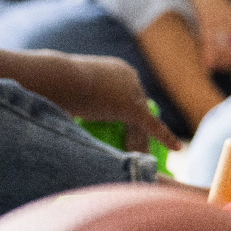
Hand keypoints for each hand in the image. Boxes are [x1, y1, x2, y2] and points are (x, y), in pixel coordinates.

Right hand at [51, 53, 182, 152]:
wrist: (56, 78)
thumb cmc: (53, 82)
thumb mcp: (66, 87)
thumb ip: (73, 96)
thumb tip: (60, 108)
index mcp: (117, 70)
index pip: (128, 95)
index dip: (127, 116)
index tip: (126, 129)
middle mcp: (130, 77)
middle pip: (138, 109)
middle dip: (136, 131)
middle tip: (136, 149)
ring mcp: (133, 91)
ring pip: (141, 122)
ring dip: (140, 143)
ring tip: (142, 160)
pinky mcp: (132, 107)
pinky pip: (152, 126)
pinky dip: (165, 137)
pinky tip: (177, 148)